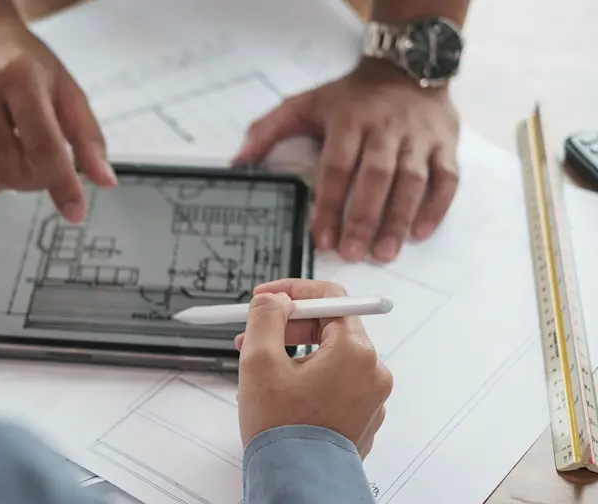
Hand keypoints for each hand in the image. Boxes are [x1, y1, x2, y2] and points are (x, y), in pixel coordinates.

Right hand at [0, 6, 115, 222]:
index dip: (62, 185)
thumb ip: (87, 136)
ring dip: (3, 183)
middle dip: (31, 181)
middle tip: (39, 165)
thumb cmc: (22, 62)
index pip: (43, 147)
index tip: (76, 211)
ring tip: (12, 156)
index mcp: (17, 78)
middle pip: (8, 170)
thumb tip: (104, 181)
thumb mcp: (64, 88)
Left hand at [233, 59, 459, 262]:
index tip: (321, 237)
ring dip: (398, 219)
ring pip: (412, 181)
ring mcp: (418, 138)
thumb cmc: (351, 97)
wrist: (405, 67)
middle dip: (363, 218)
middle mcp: (386, 129)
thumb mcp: (304, 104)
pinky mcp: (445, 144)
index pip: (338, 167)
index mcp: (349, 121)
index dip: (330, 204)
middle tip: (352, 253)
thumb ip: (268, 131)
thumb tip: (238, 162)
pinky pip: (447, 178)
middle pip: (375, 177)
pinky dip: (436, 207)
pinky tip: (419, 232)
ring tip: (384, 252)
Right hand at [233, 279, 391, 458]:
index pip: (330, 297)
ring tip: (261, 376)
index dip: (292, 292)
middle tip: (252, 337)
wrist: (298, 487)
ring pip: (330, 358)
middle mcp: (373, 372)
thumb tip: (275, 298)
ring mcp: (371, 398)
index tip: (265, 297)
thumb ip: (265, 316)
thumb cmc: (280, 430)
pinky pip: (335, 384)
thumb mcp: (258, 360)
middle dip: (288, 328)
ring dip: (294, 356)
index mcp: (355, 352)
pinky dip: (308, 381)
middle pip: (330, 328)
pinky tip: (280, 397)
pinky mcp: (363, 419)